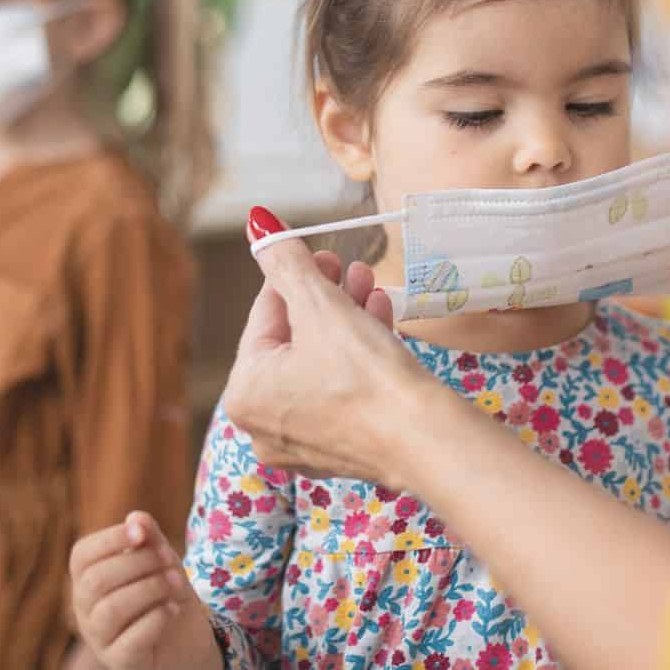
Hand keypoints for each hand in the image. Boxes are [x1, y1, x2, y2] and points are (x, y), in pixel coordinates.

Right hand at [70, 513, 220, 669]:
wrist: (184, 634)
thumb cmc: (163, 587)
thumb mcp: (160, 557)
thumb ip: (148, 537)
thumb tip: (136, 516)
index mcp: (86, 577)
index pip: (82, 555)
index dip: (110, 540)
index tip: (142, 532)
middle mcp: (84, 609)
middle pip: (97, 581)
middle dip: (138, 564)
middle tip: (169, 559)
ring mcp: (98, 639)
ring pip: (111, 610)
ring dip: (150, 589)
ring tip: (178, 583)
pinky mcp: (120, 663)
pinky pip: (130, 640)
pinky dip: (156, 618)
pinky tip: (173, 609)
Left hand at [222, 211, 418, 483]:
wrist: (424, 439)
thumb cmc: (365, 375)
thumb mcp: (320, 304)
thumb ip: (285, 261)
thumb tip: (256, 220)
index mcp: (245, 393)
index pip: (265, 314)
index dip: (297, 274)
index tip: (325, 252)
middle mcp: (264, 425)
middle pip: (294, 339)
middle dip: (327, 297)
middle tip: (351, 268)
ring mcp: (303, 442)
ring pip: (320, 362)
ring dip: (347, 319)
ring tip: (372, 287)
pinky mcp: (342, 448)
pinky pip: (341, 389)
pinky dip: (358, 355)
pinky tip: (381, 320)